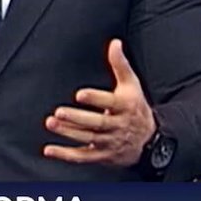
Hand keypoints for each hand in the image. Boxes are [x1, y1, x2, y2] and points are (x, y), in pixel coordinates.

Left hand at [43, 39, 155, 166]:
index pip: (110, 103)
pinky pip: (82, 157)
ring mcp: (109, 143)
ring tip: (51, 123)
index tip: (80, 94)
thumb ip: (120, 64)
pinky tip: (50, 149)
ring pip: (88, 138)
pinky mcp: (102, 156)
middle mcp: (118, 126)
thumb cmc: (136, 108)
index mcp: (125, 107)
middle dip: (77, 119)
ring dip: (68, 133)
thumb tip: (115, 43)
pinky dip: (65, 155)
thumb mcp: (132, 85)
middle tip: (59, 112)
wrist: (150, 140)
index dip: (95, 99)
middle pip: (97, 123)